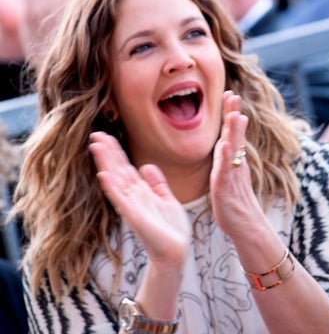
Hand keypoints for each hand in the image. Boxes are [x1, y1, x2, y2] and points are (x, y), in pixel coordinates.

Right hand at [89, 131, 189, 269]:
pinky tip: (103, 174)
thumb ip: (157, 183)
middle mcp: (133, 197)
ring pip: (116, 180)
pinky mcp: (135, 217)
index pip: (125, 167)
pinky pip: (121, 200)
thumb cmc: (171, 229)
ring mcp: (132, 206)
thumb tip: (146, 165)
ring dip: (106, 163)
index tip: (105, 135)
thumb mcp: (166, 199)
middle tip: (95, 133)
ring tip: (96, 146)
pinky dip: (112, 187)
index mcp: (140, 192)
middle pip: (117, 170)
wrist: (175, 252)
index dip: (116, 151)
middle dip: (107, 152)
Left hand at [210, 91, 264, 236]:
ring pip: (233, 149)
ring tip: (233, 115)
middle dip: (233, 113)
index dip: (230, 112)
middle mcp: (235, 162)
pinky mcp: (227, 187)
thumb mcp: (230, 173)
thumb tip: (225, 141)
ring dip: (233, 132)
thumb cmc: (235, 200)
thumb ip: (228, 157)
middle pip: (235, 134)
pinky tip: (224, 146)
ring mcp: (232, 174)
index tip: (229, 92)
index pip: (231, 131)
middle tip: (233, 94)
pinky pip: (226, 171)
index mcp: (234, 158)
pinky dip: (226, 158)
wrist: (245, 224)